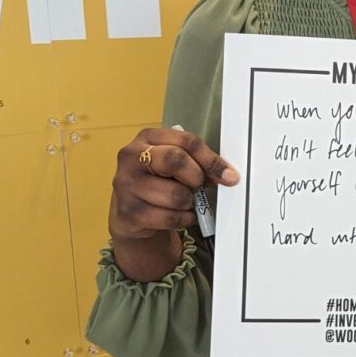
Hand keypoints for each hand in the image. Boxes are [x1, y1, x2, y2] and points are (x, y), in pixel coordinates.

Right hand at [109, 127, 238, 242]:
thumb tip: (226, 175)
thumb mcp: (174, 162)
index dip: (211, 159)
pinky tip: (178, 214)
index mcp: (148, 137)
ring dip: (189, 202)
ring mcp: (127, 185)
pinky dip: (183, 218)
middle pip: (176, 160)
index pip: (187, 141)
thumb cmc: (158, 180)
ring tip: (182, 200)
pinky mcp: (129, 212)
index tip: (228, 175)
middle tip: (198, 186)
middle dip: (196, 177)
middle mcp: (132, 158)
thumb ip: (197, 161)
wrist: (131, 210)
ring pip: (176, 194)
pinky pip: (171, 217)